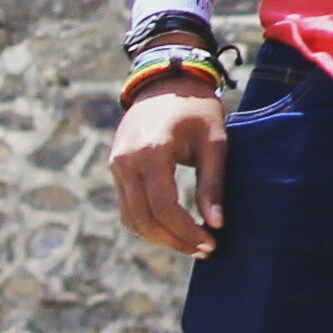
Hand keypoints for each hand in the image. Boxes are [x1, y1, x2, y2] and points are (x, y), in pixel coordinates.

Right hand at [111, 73, 225, 256]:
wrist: (166, 82)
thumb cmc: (198, 110)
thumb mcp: (215, 142)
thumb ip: (213, 183)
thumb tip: (216, 224)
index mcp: (152, 151)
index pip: (164, 206)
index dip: (185, 230)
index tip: (210, 244)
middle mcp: (126, 161)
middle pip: (144, 218)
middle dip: (173, 240)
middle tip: (204, 250)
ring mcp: (116, 165)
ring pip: (131, 217)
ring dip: (159, 237)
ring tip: (191, 245)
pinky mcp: (116, 168)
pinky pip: (127, 206)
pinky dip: (147, 223)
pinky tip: (173, 230)